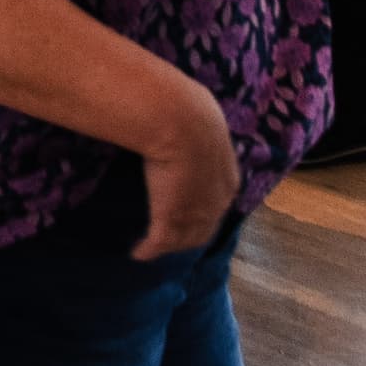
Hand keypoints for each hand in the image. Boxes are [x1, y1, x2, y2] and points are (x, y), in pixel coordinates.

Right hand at [129, 76, 239, 260]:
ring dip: (169, 245)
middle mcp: (216, 203)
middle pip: (203, 229)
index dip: (203, 211)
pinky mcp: (169, 218)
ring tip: (155, 247)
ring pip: (183, 239)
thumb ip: (198, 129)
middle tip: (171, 238)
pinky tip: (138, 253)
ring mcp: (194, 213)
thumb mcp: (202, 120)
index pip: (217, 205)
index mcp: (228, 180)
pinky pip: (157, 242)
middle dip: (188, 235)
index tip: (189, 211)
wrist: (181, 121)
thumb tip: (186, 116)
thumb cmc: (189, 112)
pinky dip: (147, 250)